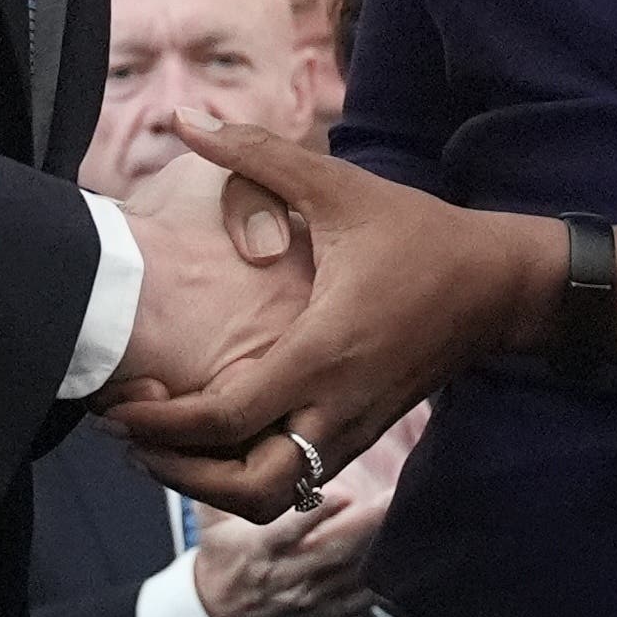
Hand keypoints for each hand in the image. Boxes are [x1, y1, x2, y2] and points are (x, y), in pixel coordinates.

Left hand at [110, 119, 542, 515]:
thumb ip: (257, 155)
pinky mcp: (361, 436)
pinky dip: (247, 477)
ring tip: (166, 446)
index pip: (226, 420)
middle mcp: (336, 407)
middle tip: (132, 436)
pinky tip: (216, 438)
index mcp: (322, 352)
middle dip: (180, 474)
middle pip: (246, 490)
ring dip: (213, 486)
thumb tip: (187, 117)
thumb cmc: (418, 235)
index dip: (162, 426)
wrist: (498, 286)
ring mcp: (352, 431)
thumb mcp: (337, 187)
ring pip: (271, 499)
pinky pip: (296, 483)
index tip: (119, 405)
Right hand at [189, 407, 416, 616]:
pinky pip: (358, 603)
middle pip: (330, 550)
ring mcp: (308, 597)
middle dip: (365, 524)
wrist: (217, 613)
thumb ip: (222, 481)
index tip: (343, 494)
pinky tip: (404, 564)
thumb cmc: (222, 553)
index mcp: (258, 548)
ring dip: (379, 549)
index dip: (314, 514)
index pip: (286, 530)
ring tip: (411, 521)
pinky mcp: (324, 614)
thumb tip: (227, 435)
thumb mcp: (212, 519)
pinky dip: (381, 586)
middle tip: (395, 495)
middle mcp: (286, 574)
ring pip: (350, 575)